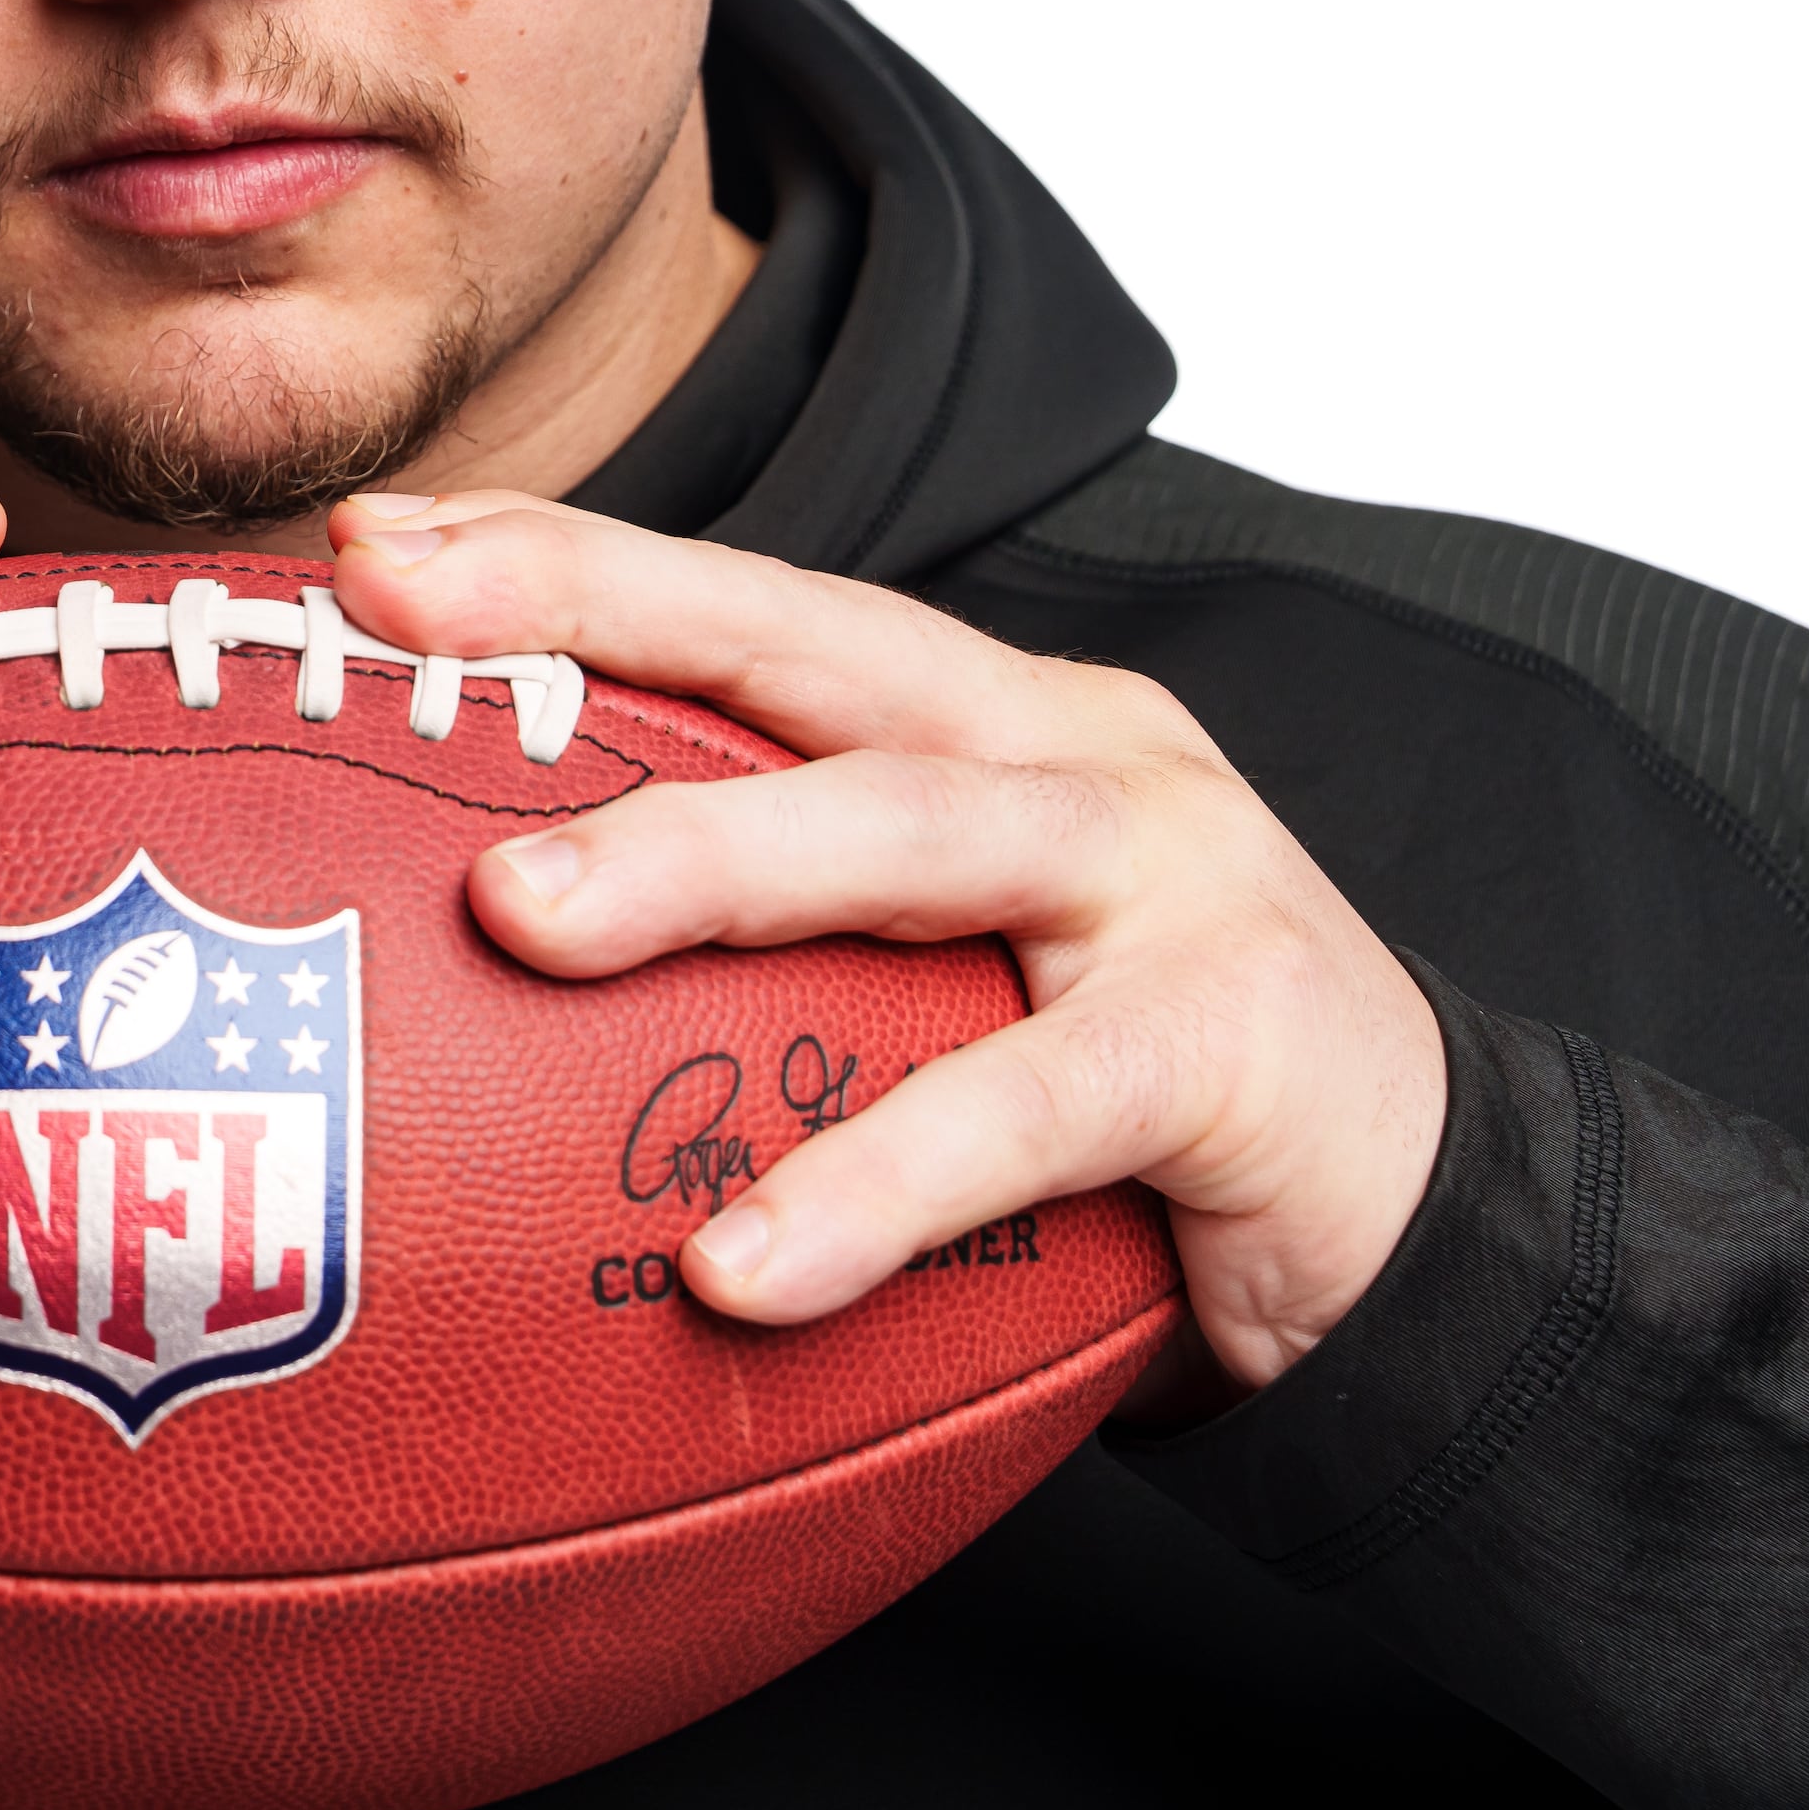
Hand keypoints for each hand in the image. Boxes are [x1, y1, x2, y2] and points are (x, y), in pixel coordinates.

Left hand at [328, 494, 1444, 1396]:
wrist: (1442, 1233)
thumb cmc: (1134, 1118)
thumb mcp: (938, 1005)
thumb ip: (763, 994)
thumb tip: (466, 1060)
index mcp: (978, 727)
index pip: (752, 609)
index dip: (567, 562)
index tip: (367, 543)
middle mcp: (1064, 754)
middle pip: (810, 642)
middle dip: (597, 604)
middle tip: (393, 615)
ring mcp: (1161, 874)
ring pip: (905, 827)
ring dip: (701, 861)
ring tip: (515, 918)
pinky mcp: (1231, 1037)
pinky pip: (1027, 1107)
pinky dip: (877, 1180)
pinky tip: (739, 1266)